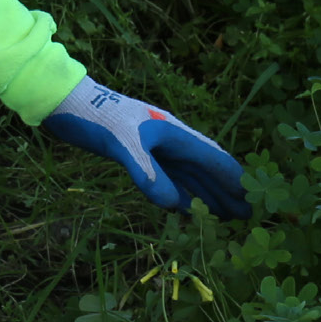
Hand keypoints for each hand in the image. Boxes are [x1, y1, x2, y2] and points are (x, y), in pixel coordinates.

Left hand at [42, 75, 247, 217]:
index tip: (256, 200)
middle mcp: (169, 140)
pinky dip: (181, 194)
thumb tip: (176, 206)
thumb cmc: (95, 117)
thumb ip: (149, 174)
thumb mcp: (123, 145)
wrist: (65, 103)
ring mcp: (154, 147)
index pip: (213, 159)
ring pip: (188, 175)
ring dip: (206, 196)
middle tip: (247, 218)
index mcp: (174, 132)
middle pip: (205, 170)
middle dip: (226, 193)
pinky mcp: (137, 154)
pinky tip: (187, 209)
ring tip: (225, 217)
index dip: (235, 179)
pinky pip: (168, 177)